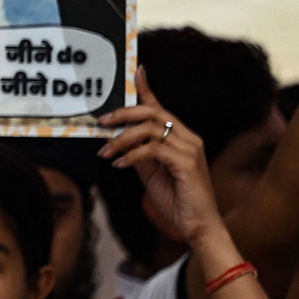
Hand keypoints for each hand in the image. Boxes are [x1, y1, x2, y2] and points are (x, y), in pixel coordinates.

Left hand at [99, 71, 228, 250]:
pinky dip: (131, 155)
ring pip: (149, 129)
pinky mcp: (187, 163)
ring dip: (121, 140)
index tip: (136, 71)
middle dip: (123, 114)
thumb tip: (120, 139)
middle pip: (152, 112)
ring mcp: (190, 149)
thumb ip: (139, 153)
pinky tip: (119, 164)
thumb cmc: (176, 199)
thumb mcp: (150, 172)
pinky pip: (152, 149)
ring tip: (105, 153)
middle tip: (101, 123)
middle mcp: (188, 137)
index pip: (160, 107)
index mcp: (180, 137)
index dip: (147, 89)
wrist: (197, 226)